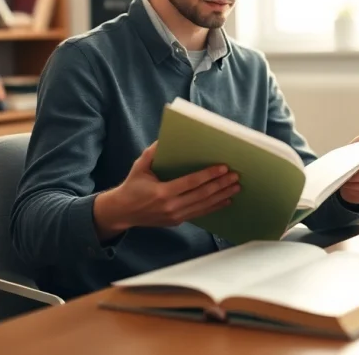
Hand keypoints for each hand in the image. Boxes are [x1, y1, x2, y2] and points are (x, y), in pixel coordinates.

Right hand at [93, 141, 240, 238]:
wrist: (122, 212)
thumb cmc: (132, 186)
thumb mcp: (140, 166)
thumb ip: (153, 152)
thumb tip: (167, 137)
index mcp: (162, 192)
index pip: (191, 182)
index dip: (208, 175)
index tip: (224, 168)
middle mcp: (171, 206)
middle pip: (202, 195)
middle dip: (221, 185)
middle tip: (236, 176)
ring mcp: (175, 216)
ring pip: (204, 206)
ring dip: (222, 196)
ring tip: (236, 187)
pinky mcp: (177, 221)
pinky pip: (200, 213)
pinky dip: (214, 207)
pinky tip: (226, 200)